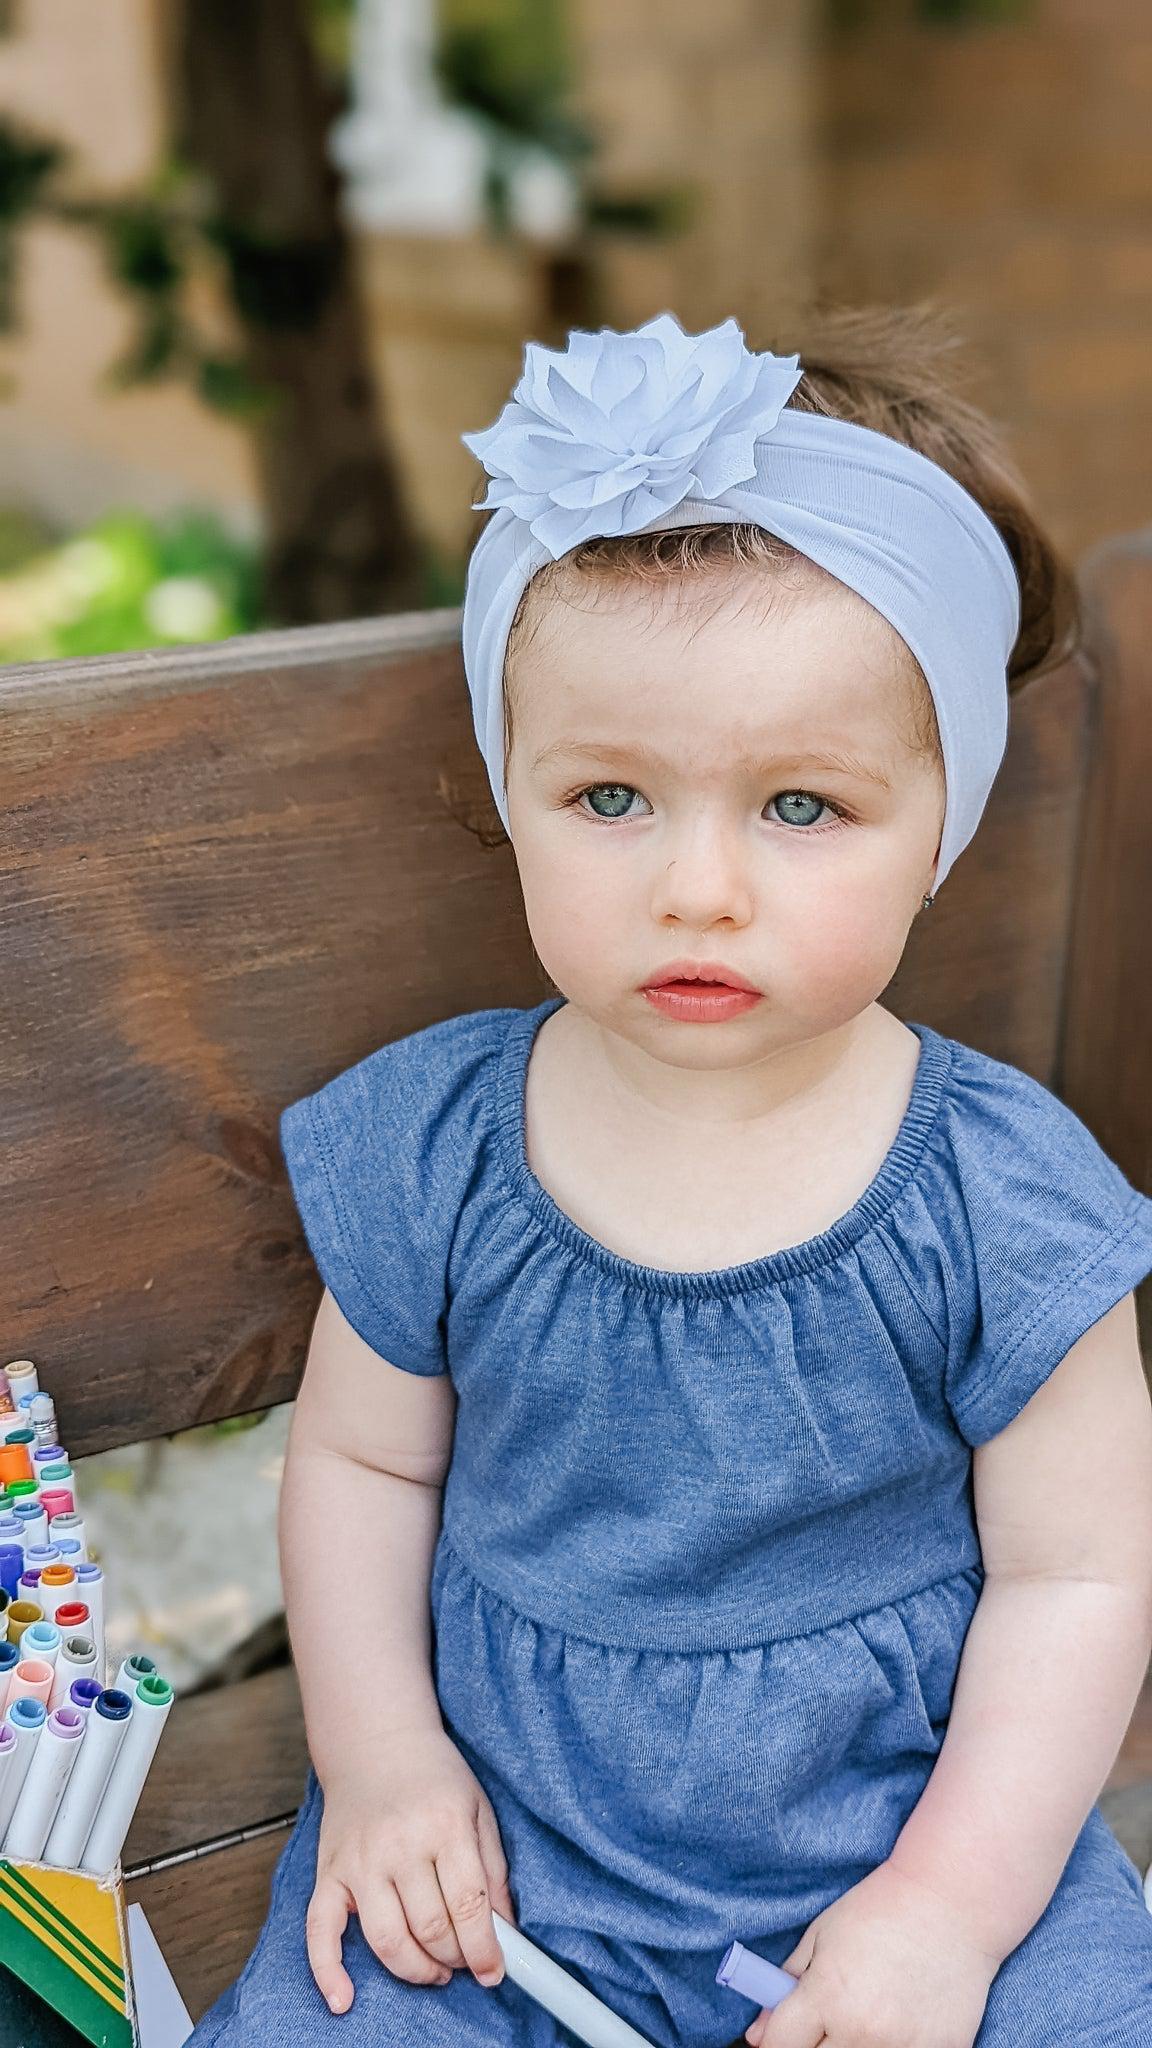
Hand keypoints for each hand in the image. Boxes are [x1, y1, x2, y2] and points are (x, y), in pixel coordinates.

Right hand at [306, 1727, 517, 2013]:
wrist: (377, 1741)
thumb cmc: (434, 1776)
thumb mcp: (477, 1809)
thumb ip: (493, 1869)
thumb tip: (504, 1930)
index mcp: (443, 1826)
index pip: (467, 1905)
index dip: (484, 1949)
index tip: (495, 1972)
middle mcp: (399, 1845)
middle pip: (430, 1928)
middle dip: (455, 1958)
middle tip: (465, 1961)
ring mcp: (360, 1861)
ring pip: (387, 1940)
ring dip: (416, 1970)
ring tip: (436, 1970)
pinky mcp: (329, 1872)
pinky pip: (320, 1931)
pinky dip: (328, 1972)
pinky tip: (344, 1999)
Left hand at [746, 1859, 1003, 2046]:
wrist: (951, 1902)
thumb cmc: (880, 1909)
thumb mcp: (822, 1935)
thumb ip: (787, 1986)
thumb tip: (758, 2034)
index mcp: (827, 1995)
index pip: (780, 2047)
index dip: (774, 2042)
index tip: (783, 2036)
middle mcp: (863, 2030)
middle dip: (810, 2047)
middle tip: (821, 2029)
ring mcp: (903, 2047)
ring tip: (859, 2024)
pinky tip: (897, 2029)